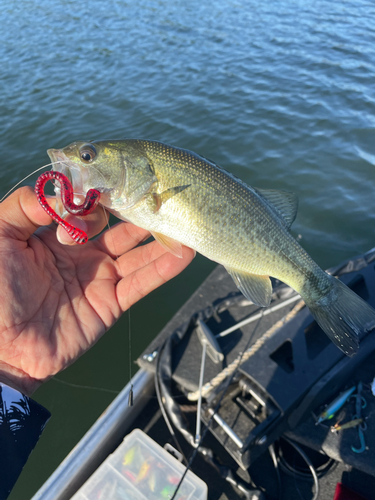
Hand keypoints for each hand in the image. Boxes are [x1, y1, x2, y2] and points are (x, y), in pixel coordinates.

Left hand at [0, 187, 194, 394]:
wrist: (2, 347)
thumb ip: (24, 207)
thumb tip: (60, 191)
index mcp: (58, 237)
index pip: (91, 211)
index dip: (103, 200)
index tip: (116, 186)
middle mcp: (84, 255)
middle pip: (121, 230)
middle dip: (142, 215)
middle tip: (165, 197)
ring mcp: (100, 279)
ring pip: (138, 255)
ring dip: (161, 240)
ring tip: (185, 222)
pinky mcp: (111, 304)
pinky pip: (141, 284)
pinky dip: (163, 270)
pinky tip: (184, 254)